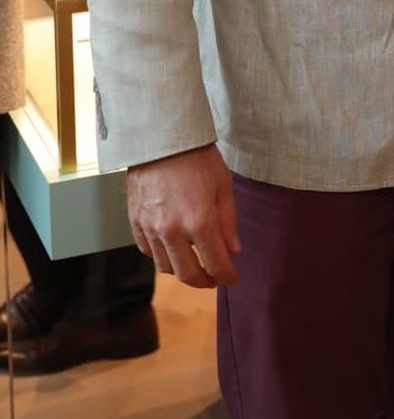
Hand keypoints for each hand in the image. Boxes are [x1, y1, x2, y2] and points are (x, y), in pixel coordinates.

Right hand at [128, 143, 240, 288]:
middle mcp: (172, 231)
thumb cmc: (196, 156)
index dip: (227, 276)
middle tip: (214, 278)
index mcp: (199, 222)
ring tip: (194, 263)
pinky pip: (148, 251)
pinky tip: (172, 249)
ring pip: (165, 266)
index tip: (233, 279)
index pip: (216, 264)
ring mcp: (150, 227)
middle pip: (188, 274)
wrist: (161, 136)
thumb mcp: (223, 185)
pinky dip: (161, 256)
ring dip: (181, 270)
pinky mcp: (134, 221)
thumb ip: (228, 222)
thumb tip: (233, 251)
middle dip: (204, 281)